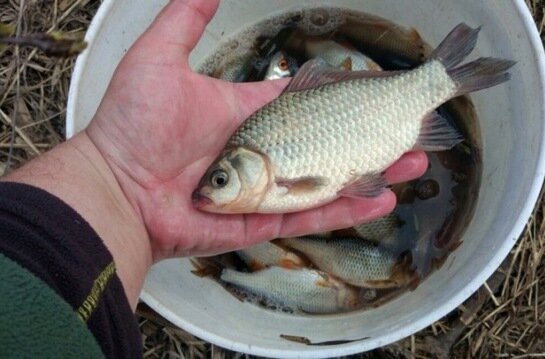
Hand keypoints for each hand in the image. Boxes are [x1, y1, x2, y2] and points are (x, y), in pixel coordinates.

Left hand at [86, 0, 427, 260]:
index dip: (341, 96)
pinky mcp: (265, 223)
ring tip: (415, 160)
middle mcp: (266, 153)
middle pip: (331, 144)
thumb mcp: (159, 58)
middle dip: (372, 138)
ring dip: (376, 172)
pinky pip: (315, 216)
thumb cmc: (133, 126)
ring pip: (333, 181)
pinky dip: (350, 208)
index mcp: (250, 115)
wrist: (114, 190)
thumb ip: (186, 18)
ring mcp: (268, 190)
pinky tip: (383, 195)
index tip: (372, 89)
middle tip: (410, 129)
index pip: (306, 102)